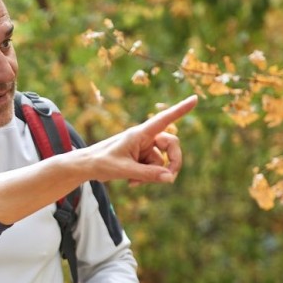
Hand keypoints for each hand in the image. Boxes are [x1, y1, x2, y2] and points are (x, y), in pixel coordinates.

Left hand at [78, 96, 194, 184]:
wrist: (86, 167)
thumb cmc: (102, 163)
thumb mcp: (124, 170)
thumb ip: (148, 175)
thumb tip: (170, 178)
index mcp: (140, 133)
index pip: (164, 119)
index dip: (180, 110)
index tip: (195, 99)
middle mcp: (145, 138)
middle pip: (171, 145)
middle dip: (173, 162)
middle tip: (170, 178)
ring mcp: (144, 148)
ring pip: (161, 161)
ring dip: (153, 174)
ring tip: (134, 182)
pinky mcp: (141, 157)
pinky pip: (154, 168)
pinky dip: (146, 177)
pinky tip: (132, 183)